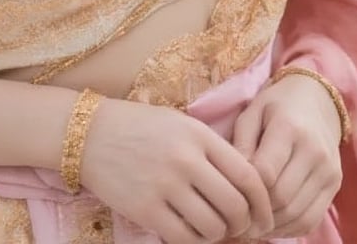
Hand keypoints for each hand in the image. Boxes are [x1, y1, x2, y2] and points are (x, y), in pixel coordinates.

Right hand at [80, 97, 274, 243]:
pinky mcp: (145, 209)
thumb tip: (247, 188)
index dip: (264, 203)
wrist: (91, 134)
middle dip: (244, 225)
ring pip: (213, 228)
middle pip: (235, 207)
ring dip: (218, 235)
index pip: (248, 175)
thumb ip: (213, 151)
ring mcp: (165, 185)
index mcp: (199, 135)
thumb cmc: (142, 128)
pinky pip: (184, 239)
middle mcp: (186, 159)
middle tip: (238, 228)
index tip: (266, 218)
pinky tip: (190, 233)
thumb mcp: (182, 124)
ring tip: (212, 229)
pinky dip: (194, 242)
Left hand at [232, 73, 342, 236]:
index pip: (266, 173)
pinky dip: (290, 229)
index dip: (245, 191)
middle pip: (282, 198)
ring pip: (297, 214)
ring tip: (250, 224)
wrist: (317, 99)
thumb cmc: (276, 105)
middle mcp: (314, 151)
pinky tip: (272, 224)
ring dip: (271, 225)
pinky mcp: (335, 184)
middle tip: (236, 217)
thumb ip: (241, 144)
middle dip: (257, 212)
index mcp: (289, 127)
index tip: (229, 196)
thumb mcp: (252, 112)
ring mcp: (328, 170)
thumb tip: (231, 181)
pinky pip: (311, 219)